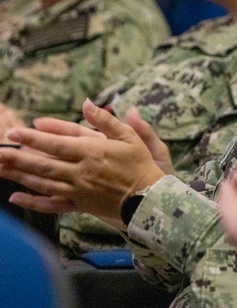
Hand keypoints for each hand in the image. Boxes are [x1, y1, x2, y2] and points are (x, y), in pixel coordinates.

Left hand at [0, 100, 165, 225]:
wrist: (150, 199)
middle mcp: (81, 171)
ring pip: (42, 182)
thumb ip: (107, 120)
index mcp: (93, 151)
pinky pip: (51, 204)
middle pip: (43, 163)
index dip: (34, 137)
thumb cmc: (142, 164)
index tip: (15, 132)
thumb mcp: (130, 137)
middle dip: (17, 157)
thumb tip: (87, 103)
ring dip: (19, 176)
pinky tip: (15, 197)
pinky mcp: (79, 205)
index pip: (57, 143)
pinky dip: (32, 202)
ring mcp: (78, 190)